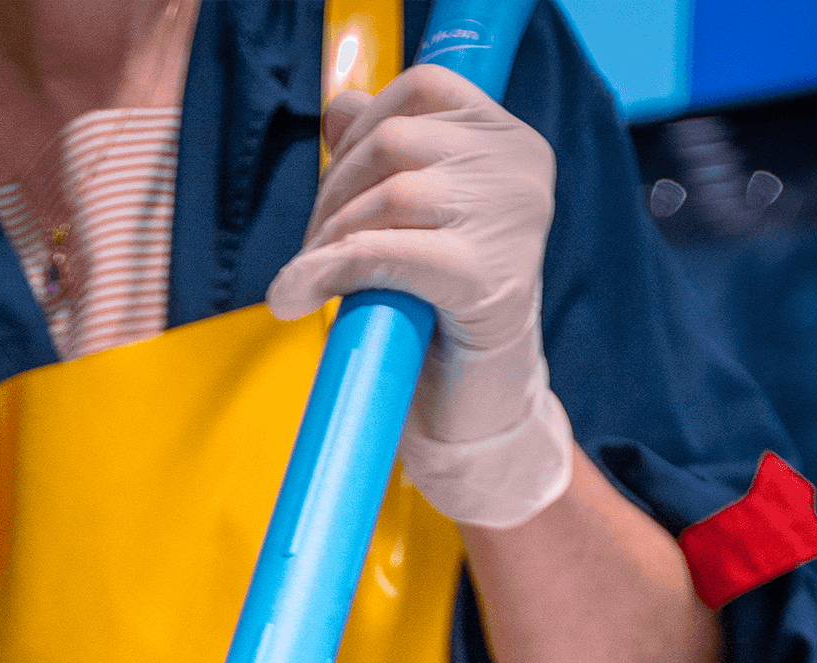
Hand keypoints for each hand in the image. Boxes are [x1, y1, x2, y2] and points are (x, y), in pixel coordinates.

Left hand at [263, 66, 575, 530]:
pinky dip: (326, 270)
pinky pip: (385, 251)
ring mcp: (512, 223)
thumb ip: (384, 156)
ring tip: (310, 281)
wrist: (475, 419)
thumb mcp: (411, 225)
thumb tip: (340, 104)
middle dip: (334, 192)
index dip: (360, 128)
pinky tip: (294, 296)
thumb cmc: (441, 322)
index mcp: (513, 146)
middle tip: (312, 251)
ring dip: (327, 236)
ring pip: (387, 191)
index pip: (424, 88)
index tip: (334, 190)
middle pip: (396, 137)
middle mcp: (522, 172)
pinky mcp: (487, 280)